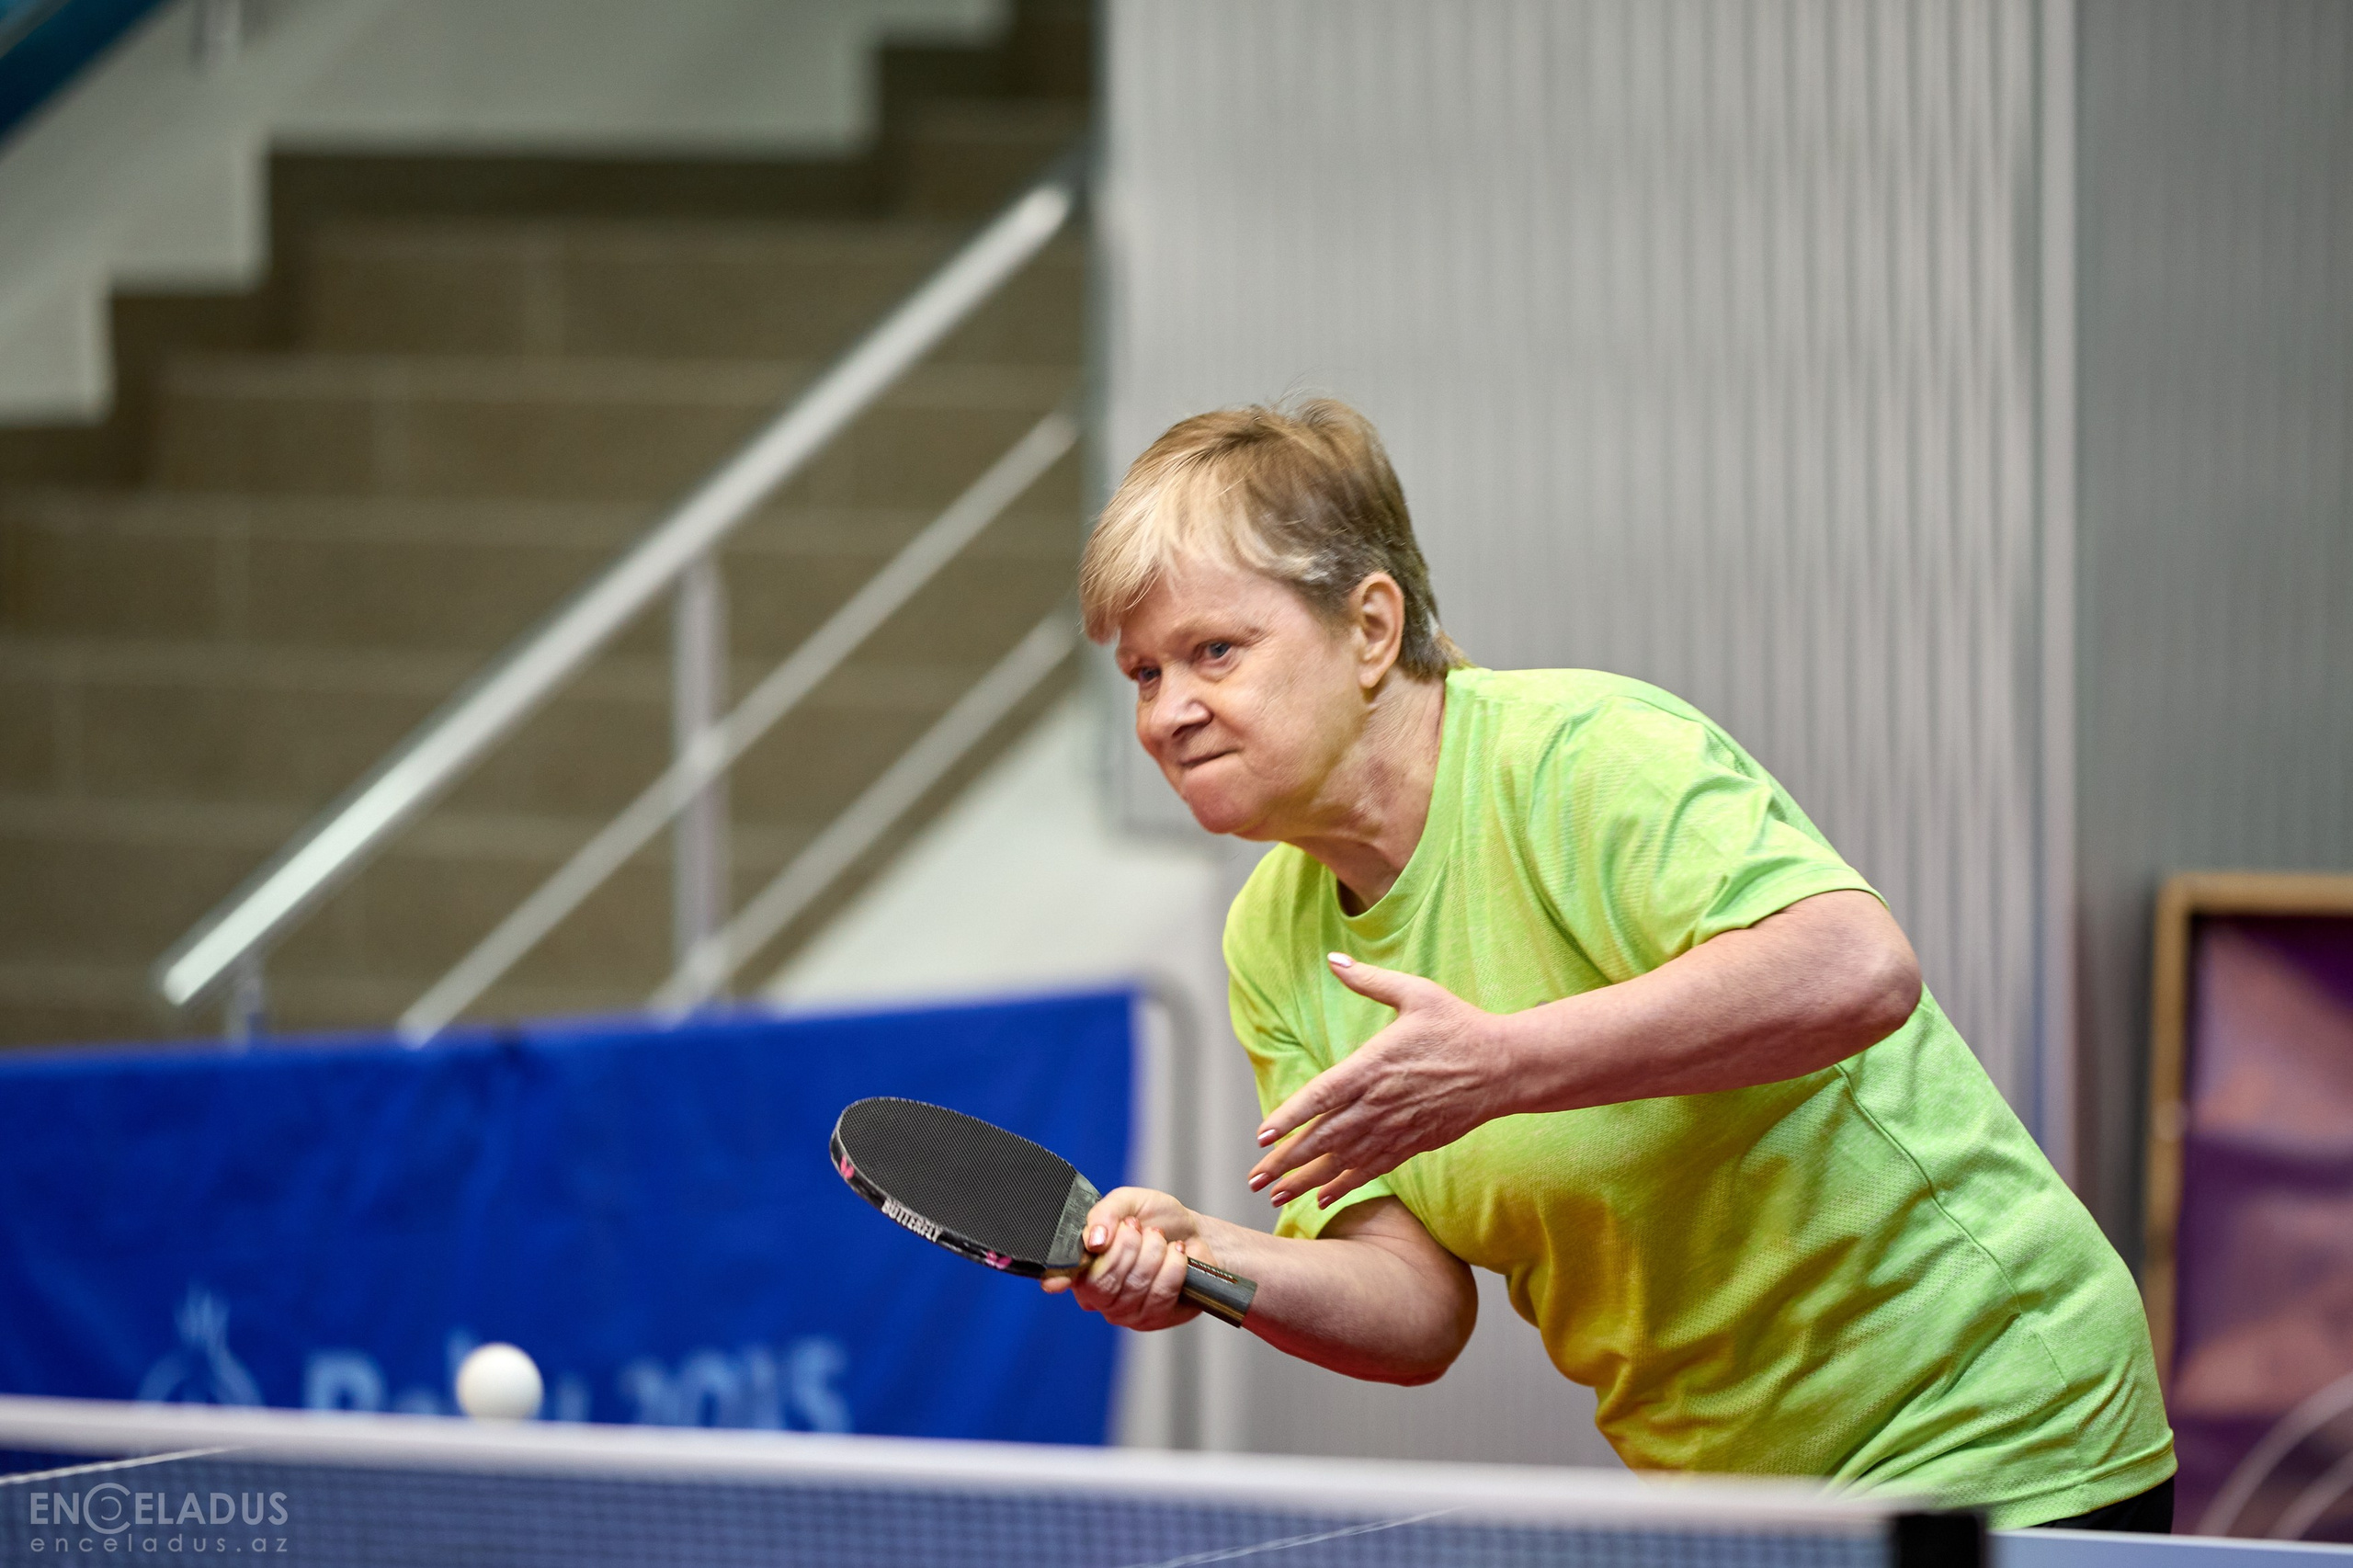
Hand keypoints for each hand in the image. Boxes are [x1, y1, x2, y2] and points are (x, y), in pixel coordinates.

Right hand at [1041, 1186, 1212, 1330]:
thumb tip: (1094, 1238)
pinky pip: (1161, 1295)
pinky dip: (1173, 1266)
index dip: (1065, 1273)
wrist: (1194, 1234)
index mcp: (1083, 1266)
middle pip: (1102, 1282)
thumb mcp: (1127, 1202)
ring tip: (1158, 1239)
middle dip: (1128, 1246)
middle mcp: (1099, 1296)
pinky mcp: (1154, 1319)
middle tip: (1138, 1228)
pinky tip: (1175, 1254)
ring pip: (1135, 1287)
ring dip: (1154, 1252)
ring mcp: (1125, 1313)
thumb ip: (1104, 1213)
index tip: (1075, 1263)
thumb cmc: (1156, 1219)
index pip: (1066, 1275)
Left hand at [1248, 954, 1519, 1209]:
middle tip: (1253, 1178)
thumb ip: (1370, 981)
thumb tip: (1335, 960)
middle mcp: (1379, 1103)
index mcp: (1372, 1066)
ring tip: (1275, 1195)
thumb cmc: (1458, 1026)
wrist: (1505, 1066)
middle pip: (1323, 1138)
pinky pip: (1371, 1169)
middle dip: (1285, 1161)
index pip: (1320, 1096)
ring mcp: (1396, 1128)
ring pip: (1342, 1160)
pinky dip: (1344, 1185)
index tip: (1262, 1135)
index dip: (1289, 1118)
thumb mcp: (1415, 992)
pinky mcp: (1413, 1143)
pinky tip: (1321, 1198)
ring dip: (1306, 1180)